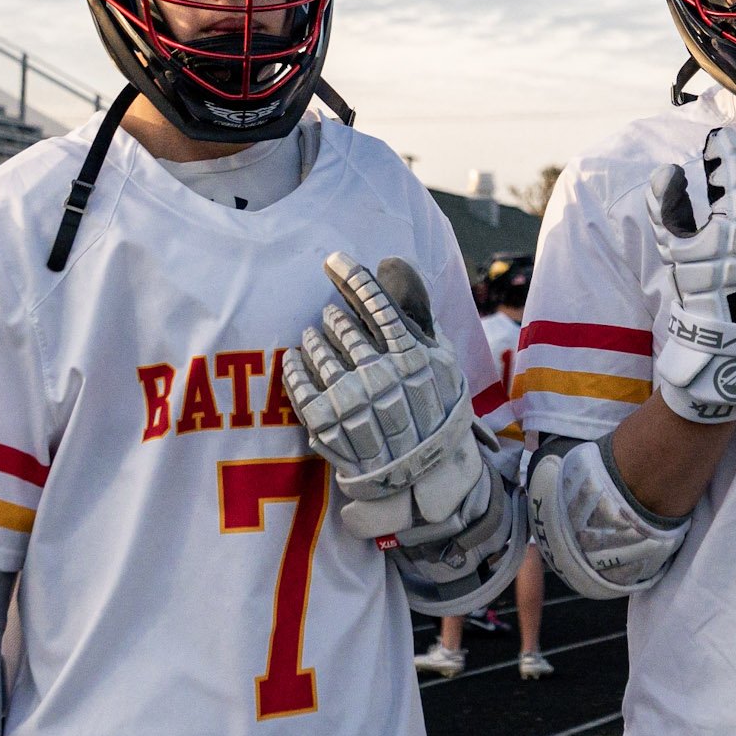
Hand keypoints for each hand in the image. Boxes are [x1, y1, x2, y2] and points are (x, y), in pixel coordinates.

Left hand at [282, 253, 494, 543]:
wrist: (423, 474)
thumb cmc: (437, 409)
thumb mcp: (442, 360)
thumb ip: (418, 312)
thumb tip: (393, 263)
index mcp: (411, 356)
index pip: (375, 302)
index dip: (351, 276)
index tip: (334, 261)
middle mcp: (380, 375)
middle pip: (342, 326)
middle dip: (333, 316)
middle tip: (330, 316)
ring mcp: (352, 401)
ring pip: (319, 351)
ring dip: (313, 338)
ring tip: (314, 336)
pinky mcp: (326, 424)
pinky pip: (298, 384)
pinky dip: (293, 365)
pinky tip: (293, 358)